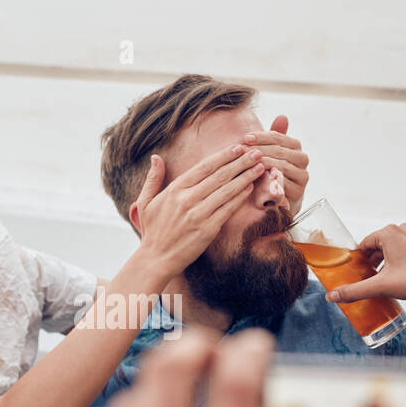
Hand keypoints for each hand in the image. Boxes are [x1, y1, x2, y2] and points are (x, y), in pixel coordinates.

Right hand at [130, 144, 266, 277]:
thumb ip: (153, 178)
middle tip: (257, 152)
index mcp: (174, 189)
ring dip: (245, 177)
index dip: (224, 155)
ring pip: (227, 190)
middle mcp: (187, 200)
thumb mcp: (145, 202)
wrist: (156, 259)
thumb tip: (156, 157)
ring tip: (260, 167)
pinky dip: (240, 197)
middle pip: (220, 175)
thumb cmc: (153, 230)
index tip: (238, 147)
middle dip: (241, 162)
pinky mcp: (208, 230)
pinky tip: (250, 187)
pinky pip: (228, 209)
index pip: (204, 167)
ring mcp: (198, 215)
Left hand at [241, 115, 308, 205]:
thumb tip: (283, 116)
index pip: (278, 137)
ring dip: (262, 163)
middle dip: (259, 149)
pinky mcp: (298, 192)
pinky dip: (269, 179)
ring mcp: (302, 177)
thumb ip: (274, 137)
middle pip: (279, 150)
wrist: (277, 203)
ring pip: (281, 165)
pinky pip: (283, 183)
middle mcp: (302, 160)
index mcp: (296, 147)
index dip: (261, 136)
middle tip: (242, 150)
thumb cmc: (270, 174)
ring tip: (246, 163)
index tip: (245, 138)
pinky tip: (256, 178)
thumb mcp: (270, 155)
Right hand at [325, 222, 405, 304]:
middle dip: (371, 262)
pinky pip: (405, 250)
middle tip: (368, 279)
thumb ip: (355, 291)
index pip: (363, 245)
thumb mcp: (382, 286)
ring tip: (384, 280)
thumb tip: (333, 296)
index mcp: (389, 233)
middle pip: (377, 246)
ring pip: (391, 248)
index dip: (358, 260)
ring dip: (385, 262)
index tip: (356, 273)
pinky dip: (398, 261)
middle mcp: (402, 229)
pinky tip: (399, 277)